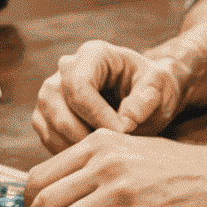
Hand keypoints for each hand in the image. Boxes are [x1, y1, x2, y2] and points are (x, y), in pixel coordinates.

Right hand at [32, 39, 187, 151]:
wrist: (144, 96)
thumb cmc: (152, 88)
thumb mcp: (160, 87)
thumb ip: (146, 99)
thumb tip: (126, 119)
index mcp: (93, 54)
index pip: (79, 86)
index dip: (99, 116)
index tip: (124, 133)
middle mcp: (65, 68)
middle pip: (60, 108)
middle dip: (87, 135)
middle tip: (115, 149)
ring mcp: (52, 90)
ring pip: (52, 125)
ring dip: (78, 146)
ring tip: (107, 152)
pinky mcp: (46, 112)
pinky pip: (48, 136)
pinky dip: (69, 151)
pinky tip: (94, 153)